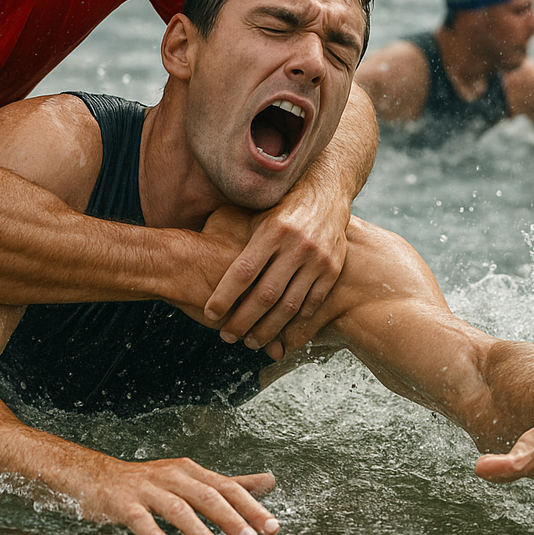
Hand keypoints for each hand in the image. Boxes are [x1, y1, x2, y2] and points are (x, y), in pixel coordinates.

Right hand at [80, 456, 278, 534]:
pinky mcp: (124, 503)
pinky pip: (139, 517)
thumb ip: (229, 483)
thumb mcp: (192, 478)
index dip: (250, 506)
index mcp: (191, 471)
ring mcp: (147, 489)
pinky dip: (152, 531)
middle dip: (230, 518)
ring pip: (176, 507)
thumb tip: (269, 481)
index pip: (227, 486)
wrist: (98, 477)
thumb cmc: (151, 483)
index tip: (271, 527)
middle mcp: (172, 476)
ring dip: (198, 529)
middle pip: (206, 495)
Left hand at [202, 192, 349, 359]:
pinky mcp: (333, 268)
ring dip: (269, 329)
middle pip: (265, 294)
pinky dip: (297, 323)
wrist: (325, 192)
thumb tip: (200, 253)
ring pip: (290, 304)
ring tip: (252, 342)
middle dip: (244, 320)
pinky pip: (313, 303)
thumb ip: (238, 237)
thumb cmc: (281, 206)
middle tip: (228, 337)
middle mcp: (295, 244)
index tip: (210, 313)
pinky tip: (282, 334)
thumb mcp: (259, 215)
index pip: (244, 271)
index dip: (226, 295)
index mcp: (272, 230)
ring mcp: (317, 258)